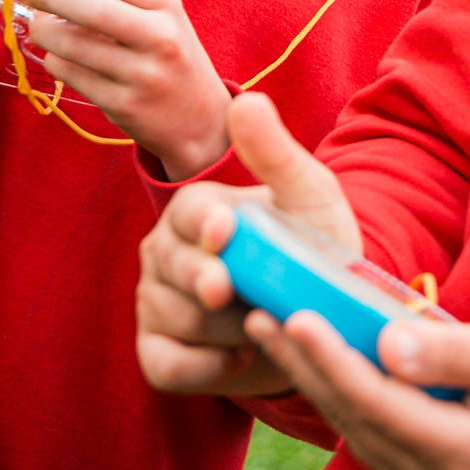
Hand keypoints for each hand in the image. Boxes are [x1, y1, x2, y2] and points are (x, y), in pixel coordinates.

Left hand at [15, 0, 232, 177]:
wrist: (202, 121)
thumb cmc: (171, 57)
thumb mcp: (160, 18)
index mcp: (166, 5)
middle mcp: (159, 36)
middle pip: (90, 8)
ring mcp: (141, 74)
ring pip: (74, 45)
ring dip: (43, 31)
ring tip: (36, 25)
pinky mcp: (123, 105)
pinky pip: (73, 76)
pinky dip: (56, 61)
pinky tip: (56, 55)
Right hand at [137, 93, 361, 397]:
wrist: (315, 319)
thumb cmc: (311, 250)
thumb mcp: (310, 200)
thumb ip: (277, 155)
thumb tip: (247, 101)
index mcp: (196, 210)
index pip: (190, 214)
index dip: (206, 225)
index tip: (226, 232)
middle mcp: (163, 252)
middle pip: (178, 270)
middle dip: (214, 284)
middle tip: (239, 294)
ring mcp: (154, 303)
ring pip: (178, 320)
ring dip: (229, 329)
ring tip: (262, 321)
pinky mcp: (157, 352)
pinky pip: (167, 365)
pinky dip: (207, 368)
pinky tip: (241, 355)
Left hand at [251, 310, 469, 469]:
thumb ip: (454, 354)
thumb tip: (386, 344)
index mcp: (458, 453)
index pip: (378, 403)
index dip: (333, 360)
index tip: (296, 317)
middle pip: (350, 416)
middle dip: (302, 365)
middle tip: (259, 314)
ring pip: (349, 425)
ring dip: (309, 377)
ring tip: (269, 328)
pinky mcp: (414, 469)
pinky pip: (363, 429)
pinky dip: (333, 390)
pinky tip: (308, 356)